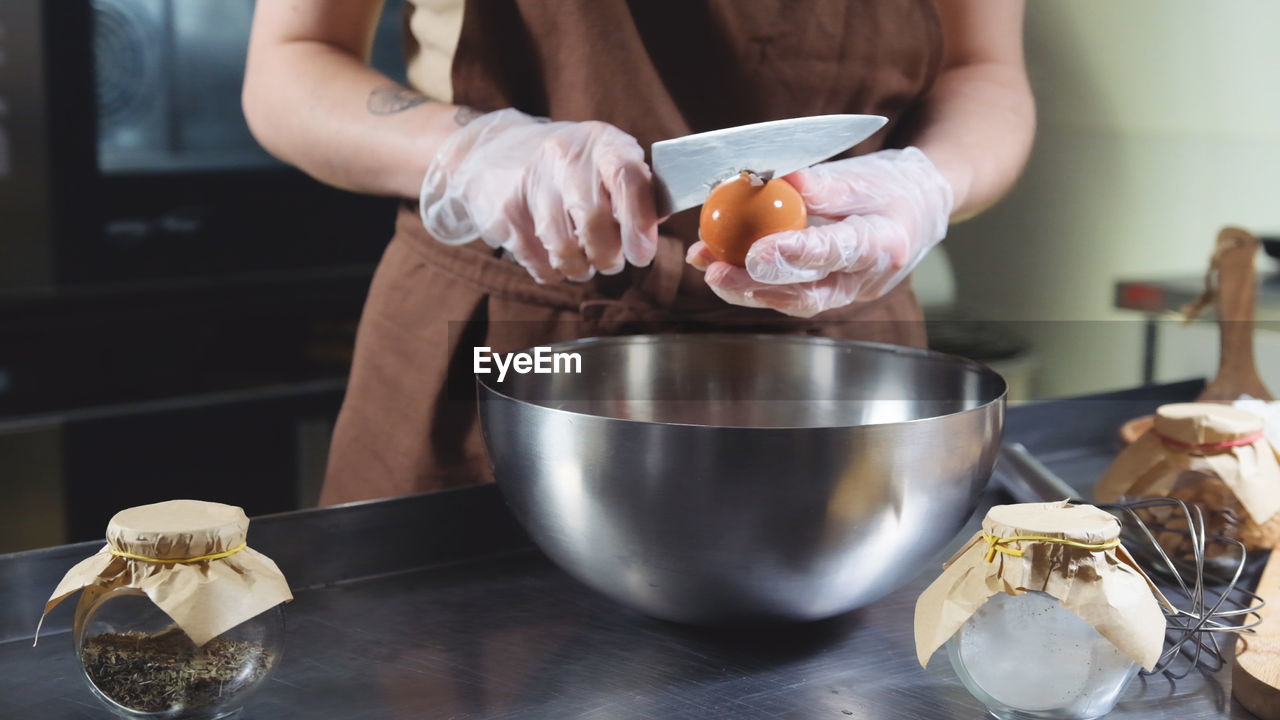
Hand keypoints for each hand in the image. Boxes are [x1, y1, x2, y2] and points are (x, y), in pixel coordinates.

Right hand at [420, 108, 659, 282]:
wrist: (496, 152)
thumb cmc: (569, 167)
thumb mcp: (605, 161)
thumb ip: (636, 190)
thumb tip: (655, 223)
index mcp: (601, 143)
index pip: (626, 178)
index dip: (639, 222)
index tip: (642, 255)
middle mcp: (564, 157)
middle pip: (593, 220)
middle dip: (608, 255)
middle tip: (611, 262)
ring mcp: (530, 183)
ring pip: (563, 248)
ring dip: (580, 268)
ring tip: (584, 264)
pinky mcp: (504, 211)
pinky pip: (537, 261)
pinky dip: (552, 271)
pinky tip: (555, 259)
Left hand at [687, 147, 953, 316]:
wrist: (920, 211)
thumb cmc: (891, 188)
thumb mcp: (863, 176)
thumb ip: (821, 185)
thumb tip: (778, 179)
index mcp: (884, 242)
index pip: (836, 251)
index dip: (796, 255)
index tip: (757, 252)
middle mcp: (868, 278)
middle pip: (809, 289)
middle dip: (758, 284)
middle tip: (716, 270)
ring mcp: (850, 292)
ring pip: (795, 299)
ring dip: (747, 289)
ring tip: (709, 268)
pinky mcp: (832, 294)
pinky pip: (791, 294)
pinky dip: (755, 284)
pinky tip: (720, 268)